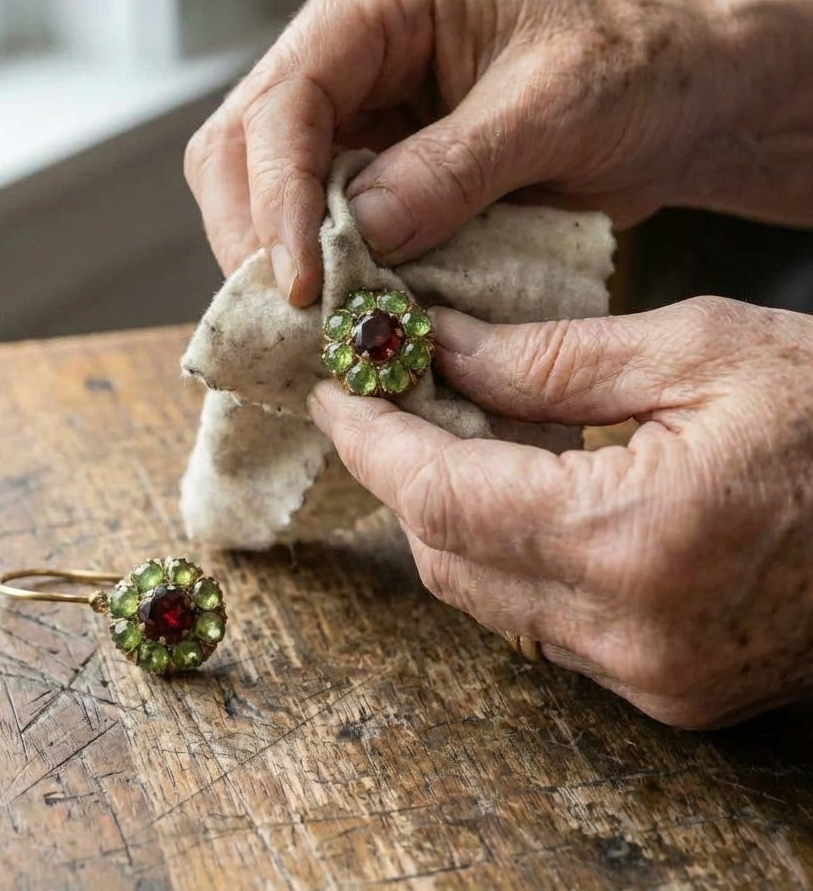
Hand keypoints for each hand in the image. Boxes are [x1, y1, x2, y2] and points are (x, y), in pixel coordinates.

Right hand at [185, 0, 812, 305]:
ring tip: (313, 326)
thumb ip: (453, 169)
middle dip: (258, 237)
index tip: (301, 285)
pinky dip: (319, 270)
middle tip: (292, 320)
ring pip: (260, 189)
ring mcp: (352, 108)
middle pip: (244, 145)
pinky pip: (311, 221)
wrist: (674, 98)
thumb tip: (362, 235)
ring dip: (278, 261)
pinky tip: (339, 309)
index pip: (288, 98)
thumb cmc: (633, 71)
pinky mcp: (368, 163)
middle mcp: (347, 47)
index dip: (278, 196)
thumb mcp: (554, 109)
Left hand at [307, 296, 812, 727]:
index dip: (371, 440)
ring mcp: (649, 674)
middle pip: (446, 553)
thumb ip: (552, 358)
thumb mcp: (701, 349)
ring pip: (484, 594)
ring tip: (452, 430)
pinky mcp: (667, 688)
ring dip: (449, 513)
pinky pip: (540, 622)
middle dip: (402, 472)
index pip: (439, 497)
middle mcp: (630, 630)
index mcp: (635, 535)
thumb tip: (441, 349)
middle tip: (390, 396)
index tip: (335, 392)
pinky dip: (507, 553)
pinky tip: (520, 489)